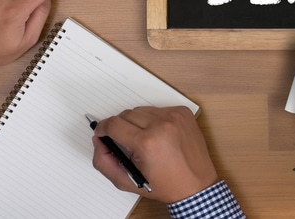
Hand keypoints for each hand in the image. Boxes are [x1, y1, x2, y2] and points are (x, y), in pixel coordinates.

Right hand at [92, 106, 219, 204]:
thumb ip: (104, 162)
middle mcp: (162, 125)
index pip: (113, 124)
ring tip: (143, 140)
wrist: (196, 184)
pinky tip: (158, 135)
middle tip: (124, 143)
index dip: (103, 129)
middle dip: (120, 127)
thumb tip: (98, 141)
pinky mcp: (183, 112)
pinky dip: (153, 120)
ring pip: (141, 110)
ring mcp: (174, 116)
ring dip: (137, 123)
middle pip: (126, 115)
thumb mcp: (127, 182)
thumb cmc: (166, 185)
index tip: (102, 133)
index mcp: (147, 142)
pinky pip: (158, 109)